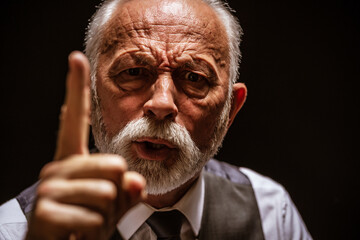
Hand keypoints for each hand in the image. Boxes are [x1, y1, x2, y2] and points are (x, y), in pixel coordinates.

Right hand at [26, 51, 145, 239]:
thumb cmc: (89, 224)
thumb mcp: (116, 204)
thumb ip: (128, 188)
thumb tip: (134, 181)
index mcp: (74, 159)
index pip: (76, 118)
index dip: (76, 88)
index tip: (76, 58)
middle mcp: (57, 167)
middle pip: (114, 164)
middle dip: (117, 193)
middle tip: (100, 209)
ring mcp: (49, 188)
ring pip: (107, 192)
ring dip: (106, 215)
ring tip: (89, 221)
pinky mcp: (45, 211)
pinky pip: (94, 216)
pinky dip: (95, 230)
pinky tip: (79, 233)